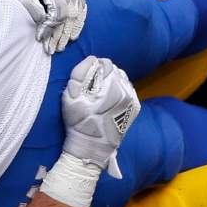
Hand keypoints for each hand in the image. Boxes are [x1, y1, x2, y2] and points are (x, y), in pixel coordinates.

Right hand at [61, 56, 139, 176]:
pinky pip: (128, 90)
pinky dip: (119, 91)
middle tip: (92, 88)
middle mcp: (126, 90)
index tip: (87, 79)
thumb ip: (79, 73)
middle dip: (104, 75)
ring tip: (101, 95)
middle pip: (115, 70)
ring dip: (112, 82)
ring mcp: (133, 99)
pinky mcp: (135, 108)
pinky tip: (110, 101)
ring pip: (123, 79)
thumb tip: (92, 59)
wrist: (93, 147)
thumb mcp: (71, 96)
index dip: (94, 68)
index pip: (106, 63)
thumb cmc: (79, 122)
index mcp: (112, 85)